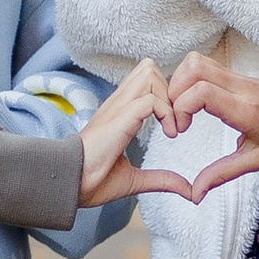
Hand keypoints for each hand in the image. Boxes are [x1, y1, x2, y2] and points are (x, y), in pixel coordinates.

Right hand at [78, 58, 193, 204]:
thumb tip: (188, 190)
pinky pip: (150, 99)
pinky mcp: (119, 118)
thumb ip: (162, 179)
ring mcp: (117, 108)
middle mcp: (118, 104)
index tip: (174, 125)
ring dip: (169, 97)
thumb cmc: (93, 181)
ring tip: (173, 126)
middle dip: (171, 89)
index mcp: (120, 112)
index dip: (166, 94)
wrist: (70, 185)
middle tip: (176, 120)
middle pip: (149, 67)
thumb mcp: (135, 179)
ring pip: (150, 74)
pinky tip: (169, 134)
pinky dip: (166, 113)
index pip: (146, 79)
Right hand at [163, 51, 258, 193]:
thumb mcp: (256, 161)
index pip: (203, 92)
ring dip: (179, 82)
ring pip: (197, 61)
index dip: (181, 107)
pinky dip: (189, 78)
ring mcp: (239, 77)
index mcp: (246, 110)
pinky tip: (191, 100)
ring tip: (180, 108)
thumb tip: (196, 193)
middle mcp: (241, 88)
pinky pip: (205, 64)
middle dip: (174, 93)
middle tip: (176, 117)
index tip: (180, 128)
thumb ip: (222, 174)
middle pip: (195, 69)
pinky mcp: (236, 74)